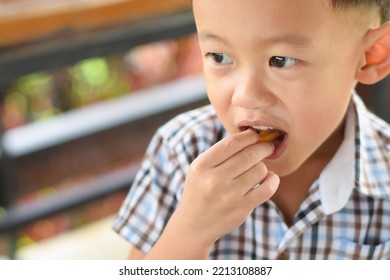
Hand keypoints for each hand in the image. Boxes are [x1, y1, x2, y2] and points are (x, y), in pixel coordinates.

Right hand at [173, 129, 279, 245]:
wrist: (193, 224)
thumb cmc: (200, 190)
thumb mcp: (200, 168)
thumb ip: (221, 153)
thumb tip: (251, 137)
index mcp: (202, 165)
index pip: (231, 143)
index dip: (248, 136)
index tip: (255, 136)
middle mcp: (214, 180)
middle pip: (249, 154)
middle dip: (263, 147)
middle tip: (267, 146)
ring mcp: (229, 195)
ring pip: (259, 170)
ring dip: (263, 166)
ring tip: (259, 168)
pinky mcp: (242, 208)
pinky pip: (267, 189)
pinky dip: (273, 180)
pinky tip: (270, 178)